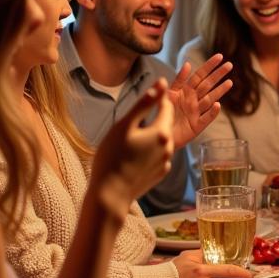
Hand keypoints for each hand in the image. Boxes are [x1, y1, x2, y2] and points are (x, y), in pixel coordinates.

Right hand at [91, 81, 173, 212]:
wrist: (110, 194)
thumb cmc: (112, 157)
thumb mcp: (125, 125)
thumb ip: (144, 103)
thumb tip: (162, 83)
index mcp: (162, 132)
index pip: (167, 107)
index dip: (159, 99)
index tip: (151, 95)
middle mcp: (169, 147)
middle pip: (165, 124)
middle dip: (156, 116)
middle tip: (140, 114)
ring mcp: (165, 162)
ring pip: (162, 141)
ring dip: (152, 134)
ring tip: (133, 136)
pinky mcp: (160, 174)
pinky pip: (158, 156)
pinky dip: (150, 151)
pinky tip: (135, 154)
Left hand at [168, 54, 233, 149]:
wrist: (157, 134)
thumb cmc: (160, 114)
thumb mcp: (167, 94)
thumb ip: (178, 81)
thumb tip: (187, 64)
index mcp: (185, 91)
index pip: (199, 75)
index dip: (209, 66)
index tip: (220, 56)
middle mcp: (193, 100)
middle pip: (207, 85)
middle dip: (218, 75)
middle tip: (229, 65)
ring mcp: (196, 113)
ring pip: (210, 99)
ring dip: (220, 91)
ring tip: (229, 82)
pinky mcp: (197, 126)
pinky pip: (206, 118)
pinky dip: (212, 112)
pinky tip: (218, 105)